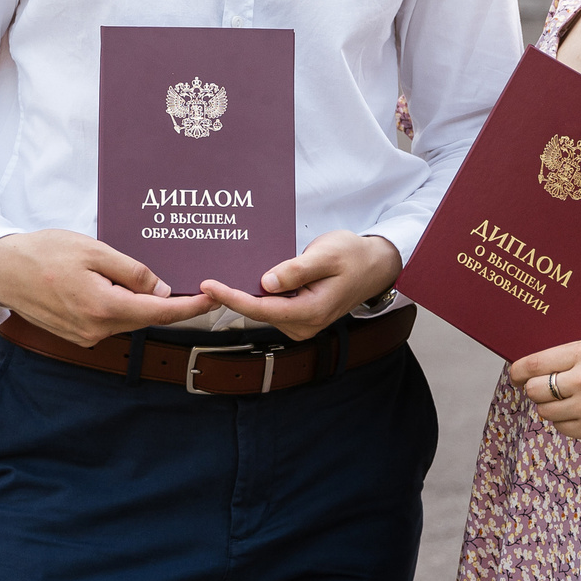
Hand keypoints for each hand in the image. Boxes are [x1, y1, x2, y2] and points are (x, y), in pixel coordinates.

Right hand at [0, 230, 214, 346]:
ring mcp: (86, 336)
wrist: (2, 270)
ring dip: (143, 302)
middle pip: (147, 317)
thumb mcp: (93, 251)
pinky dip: (122, 306)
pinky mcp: (77, 334)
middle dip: (170, 303)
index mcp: (104, 308)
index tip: (213, 298)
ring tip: (152, 279)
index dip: (191, 307)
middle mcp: (97, 330)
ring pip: (129, 319)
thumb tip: (161, 289)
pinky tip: (120, 286)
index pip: (160, 311)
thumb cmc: (44, 253)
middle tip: (192, 283)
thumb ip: (131, 272)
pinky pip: (111, 321)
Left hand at [201, 230, 398, 342]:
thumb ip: (296, 270)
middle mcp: (304, 324)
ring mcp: (301, 323)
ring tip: (222, 274)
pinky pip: (272, 306)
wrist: (374, 265)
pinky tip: (247, 278)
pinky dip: (258, 294)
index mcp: (311, 311)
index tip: (208, 286)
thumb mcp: (326, 256)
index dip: (232, 298)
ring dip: (245, 293)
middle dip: (233, 295)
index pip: (262, 309)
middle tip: (206, 276)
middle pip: (258, 311)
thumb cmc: (353, 256)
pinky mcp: (299, 317)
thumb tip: (266, 283)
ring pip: (263, 310)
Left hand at [511, 340, 580, 442]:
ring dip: (550, 408)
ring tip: (569, 401)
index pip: (532, 364)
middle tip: (546, 389)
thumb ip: (567, 358)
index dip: (517, 372)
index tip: (515, 375)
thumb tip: (529, 371)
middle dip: (535, 390)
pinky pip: (561, 428)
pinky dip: (564, 422)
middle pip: (533, 390)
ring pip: (544, 412)